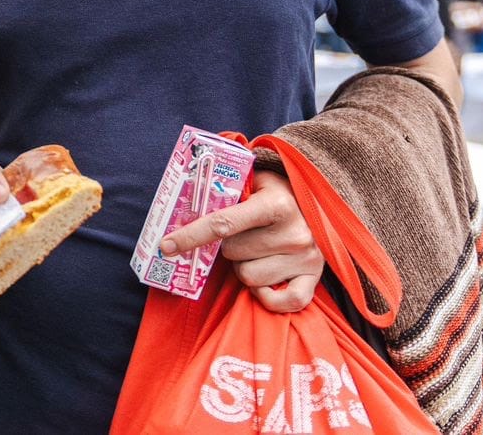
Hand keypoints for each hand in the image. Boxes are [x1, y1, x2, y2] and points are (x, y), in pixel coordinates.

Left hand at [159, 169, 323, 313]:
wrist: (317, 201)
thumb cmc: (273, 193)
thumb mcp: (253, 182)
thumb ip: (225, 193)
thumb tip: (181, 209)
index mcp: (276, 204)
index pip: (223, 224)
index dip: (190, 236)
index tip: (165, 246)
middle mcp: (294, 232)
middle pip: (233, 254)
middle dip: (228, 247)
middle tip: (241, 235)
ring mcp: (307, 257)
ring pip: (249, 278)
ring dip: (245, 267)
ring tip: (258, 250)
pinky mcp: (315, 277)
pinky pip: (281, 302)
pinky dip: (267, 295)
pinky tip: (267, 279)